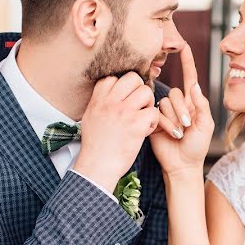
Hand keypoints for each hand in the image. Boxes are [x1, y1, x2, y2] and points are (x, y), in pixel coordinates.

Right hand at [74, 72, 160, 191]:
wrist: (97, 166)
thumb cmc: (95, 146)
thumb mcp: (90, 118)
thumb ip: (100, 103)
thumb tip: (110, 92)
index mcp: (98, 100)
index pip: (114, 78)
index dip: (123, 86)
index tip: (124, 99)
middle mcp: (111, 102)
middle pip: (133, 78)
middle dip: (140, 89)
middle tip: (139, 106)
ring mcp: (124, 112)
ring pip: (146, 91)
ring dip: (149, 104)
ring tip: (144, 117)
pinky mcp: (137, 124)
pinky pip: (154, 111)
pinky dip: (154, 121)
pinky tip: (146, 130)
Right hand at [150, 43, 212, 175]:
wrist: (182, 165)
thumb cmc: (197, 146)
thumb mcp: (206, 125)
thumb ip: (201, 104)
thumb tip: (194, 85)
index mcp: (192, 103)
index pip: (189, 78)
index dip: (187, 63)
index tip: (183, 46)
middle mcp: (177, 104)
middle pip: (175, 93)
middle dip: (182, 110)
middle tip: (187, 127)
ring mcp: (164, 112)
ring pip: (165, 103)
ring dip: (173, 119)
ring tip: (178, 134)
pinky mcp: (153, 121)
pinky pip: (156, 113)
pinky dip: (164, 124)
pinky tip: (169, 134)